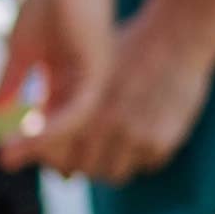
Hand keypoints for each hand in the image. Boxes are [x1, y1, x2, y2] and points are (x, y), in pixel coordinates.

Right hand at [0, 0, 112, 167]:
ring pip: (70, 124)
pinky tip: (36, 135)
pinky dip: (58, 123)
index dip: (26, 135)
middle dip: (32, 146)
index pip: (45, 115)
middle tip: (6, 163)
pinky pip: (80, 108)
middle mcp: (78, 82)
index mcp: (60, 76)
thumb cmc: (46, 1)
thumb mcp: (21, 49)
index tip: (5, 152)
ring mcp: (91, 79)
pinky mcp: (99, 72)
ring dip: (41, 141)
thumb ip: (12, 80)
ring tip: (12, 154)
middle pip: (58, 126)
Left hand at [42, 0, 214, 182]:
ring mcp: (134, 135)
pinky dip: (141, 158)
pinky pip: (145, 166)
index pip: (52, 151)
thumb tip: (38, 127)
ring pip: (112, 175)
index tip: (53, 159)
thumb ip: (63, 100)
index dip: (49, 158)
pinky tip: (144, 136)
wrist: (176, 38)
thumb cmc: (130, 49)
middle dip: (80, 166)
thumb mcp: (89, 70)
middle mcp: (104, 124)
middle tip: (85, 156)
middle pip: (82, 169)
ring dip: (110, 166)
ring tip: (115, 149)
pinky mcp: (162, 141)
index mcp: (80, 106)